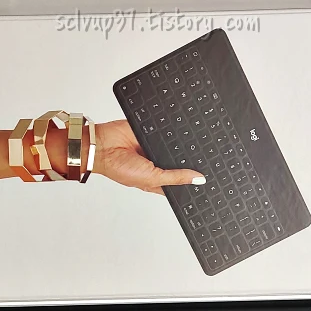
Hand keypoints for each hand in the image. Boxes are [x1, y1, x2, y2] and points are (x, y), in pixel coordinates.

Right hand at [91, 120, 205, 194]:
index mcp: (157, 179)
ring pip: (176, 144)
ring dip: (180, 143)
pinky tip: (178, 130)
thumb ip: (175, 178)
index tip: (208, 179)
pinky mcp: (152, 131)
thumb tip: (198, 179)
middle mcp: (157, 162)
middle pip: (180, 161)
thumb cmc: (119, 168)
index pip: (179, 180)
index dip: (192, 180)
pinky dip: (172, 130)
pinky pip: (167, 130)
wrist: (103, 146)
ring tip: (193, 143)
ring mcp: (155, 146)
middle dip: (189, 160)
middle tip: (207, 160)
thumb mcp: (151, 178)